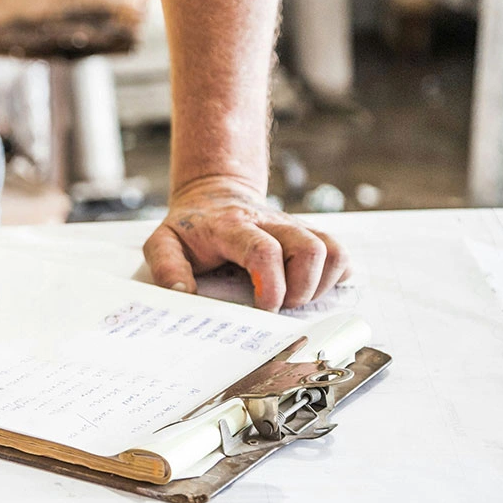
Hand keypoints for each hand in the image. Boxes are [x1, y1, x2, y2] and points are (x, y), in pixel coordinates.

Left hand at [143, 176, 349, 310]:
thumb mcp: (163, 242)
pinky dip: (334, 276)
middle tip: (280, 307)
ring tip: (295, 299)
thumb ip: (166, 267)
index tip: (264, 309)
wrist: (213, 194)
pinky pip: (339, 253)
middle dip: (302, 289)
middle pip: (309, 248)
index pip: (263, 251)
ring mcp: (293, 227)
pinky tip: (309, 288)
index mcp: (232, 226)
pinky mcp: (308, 234)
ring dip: (320, 284)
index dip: (272, 285)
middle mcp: (270, 223)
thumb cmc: (191, 227)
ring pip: (332, 250)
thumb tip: (182, 294)